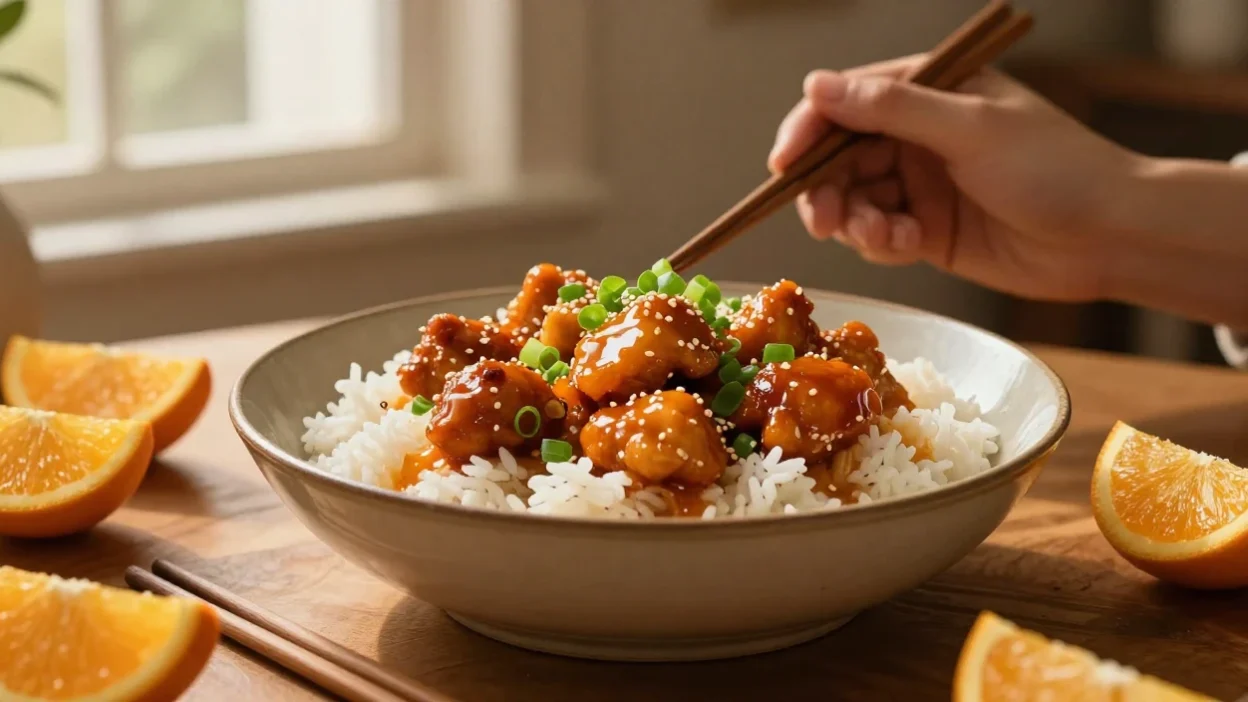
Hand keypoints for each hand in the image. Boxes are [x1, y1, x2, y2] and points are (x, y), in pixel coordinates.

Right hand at [770, 56, 1142, 301]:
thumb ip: (891, 107)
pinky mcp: (926, 231)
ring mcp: (920, 184)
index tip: (784, 165)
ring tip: (884, 237)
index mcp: (929, 91)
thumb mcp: (969, 129)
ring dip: (856, 222)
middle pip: (838, 158)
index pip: (844, 101)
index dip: (807, 131)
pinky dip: (881, 243)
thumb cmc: (1054, 168)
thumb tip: (817, 85)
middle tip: (827, 221)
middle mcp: (917, 134)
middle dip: (827, 189)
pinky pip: (878, 235)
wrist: (1109, 237)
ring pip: (853, 200)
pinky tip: (907, 246)